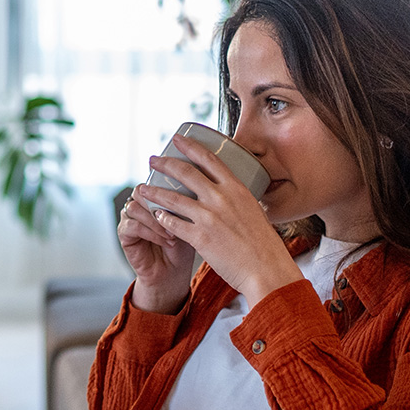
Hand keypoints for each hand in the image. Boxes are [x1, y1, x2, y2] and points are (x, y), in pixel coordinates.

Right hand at [118, 184, 195, 313]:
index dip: (166, 185)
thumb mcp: (190, 219)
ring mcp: (129, 218)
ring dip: (156, 219)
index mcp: (154, 195)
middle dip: (159, 201)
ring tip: (174, 233)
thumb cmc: (185, 243)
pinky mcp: (124, 234)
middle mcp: (139, 203)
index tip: (185, 194)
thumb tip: (195, 185)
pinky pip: (133, 226)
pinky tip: (166, 240)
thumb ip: (187, 201)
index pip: (154, 179)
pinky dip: (151, 232)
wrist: (175, 271)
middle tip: (177, 215)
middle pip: (141, 190)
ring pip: (135, 207)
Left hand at [136, 134, 302, 307]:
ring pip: (173, 198)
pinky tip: (156, 216)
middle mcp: (222, 199)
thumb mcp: (255, 212)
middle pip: (186, 173)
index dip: (190, 146)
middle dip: (165, 164)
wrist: (266, 269)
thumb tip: (231, 196)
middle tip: (153, 160)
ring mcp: (210, 217)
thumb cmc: (264, 246)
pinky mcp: (200, 237)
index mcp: (237, 189)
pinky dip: (162, 219)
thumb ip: (239, 201)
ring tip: (143, 188)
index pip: (209, 159)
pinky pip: (173, 224)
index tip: (177, 140)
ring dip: (154, 192)